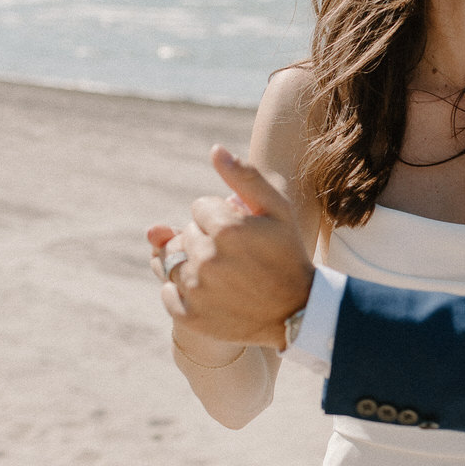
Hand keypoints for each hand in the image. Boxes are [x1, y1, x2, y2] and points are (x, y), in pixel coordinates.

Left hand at [155, 146, 315, 348]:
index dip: (221, 217)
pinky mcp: (190, 316)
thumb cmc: (288, 254)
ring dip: (192, 264)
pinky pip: (167, 292)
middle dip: (206, 238)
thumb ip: (245, 177)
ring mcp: (197, 290)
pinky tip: (208, 292)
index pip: (199, 207)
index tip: (242, 232)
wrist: (297, 310)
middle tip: (235, 255)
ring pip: (172, 262)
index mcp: (227, 228)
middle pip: (185, 234)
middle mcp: (207, 258)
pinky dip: (180, 291)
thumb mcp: (277, 210)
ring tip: (222, 274)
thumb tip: (215, 150)